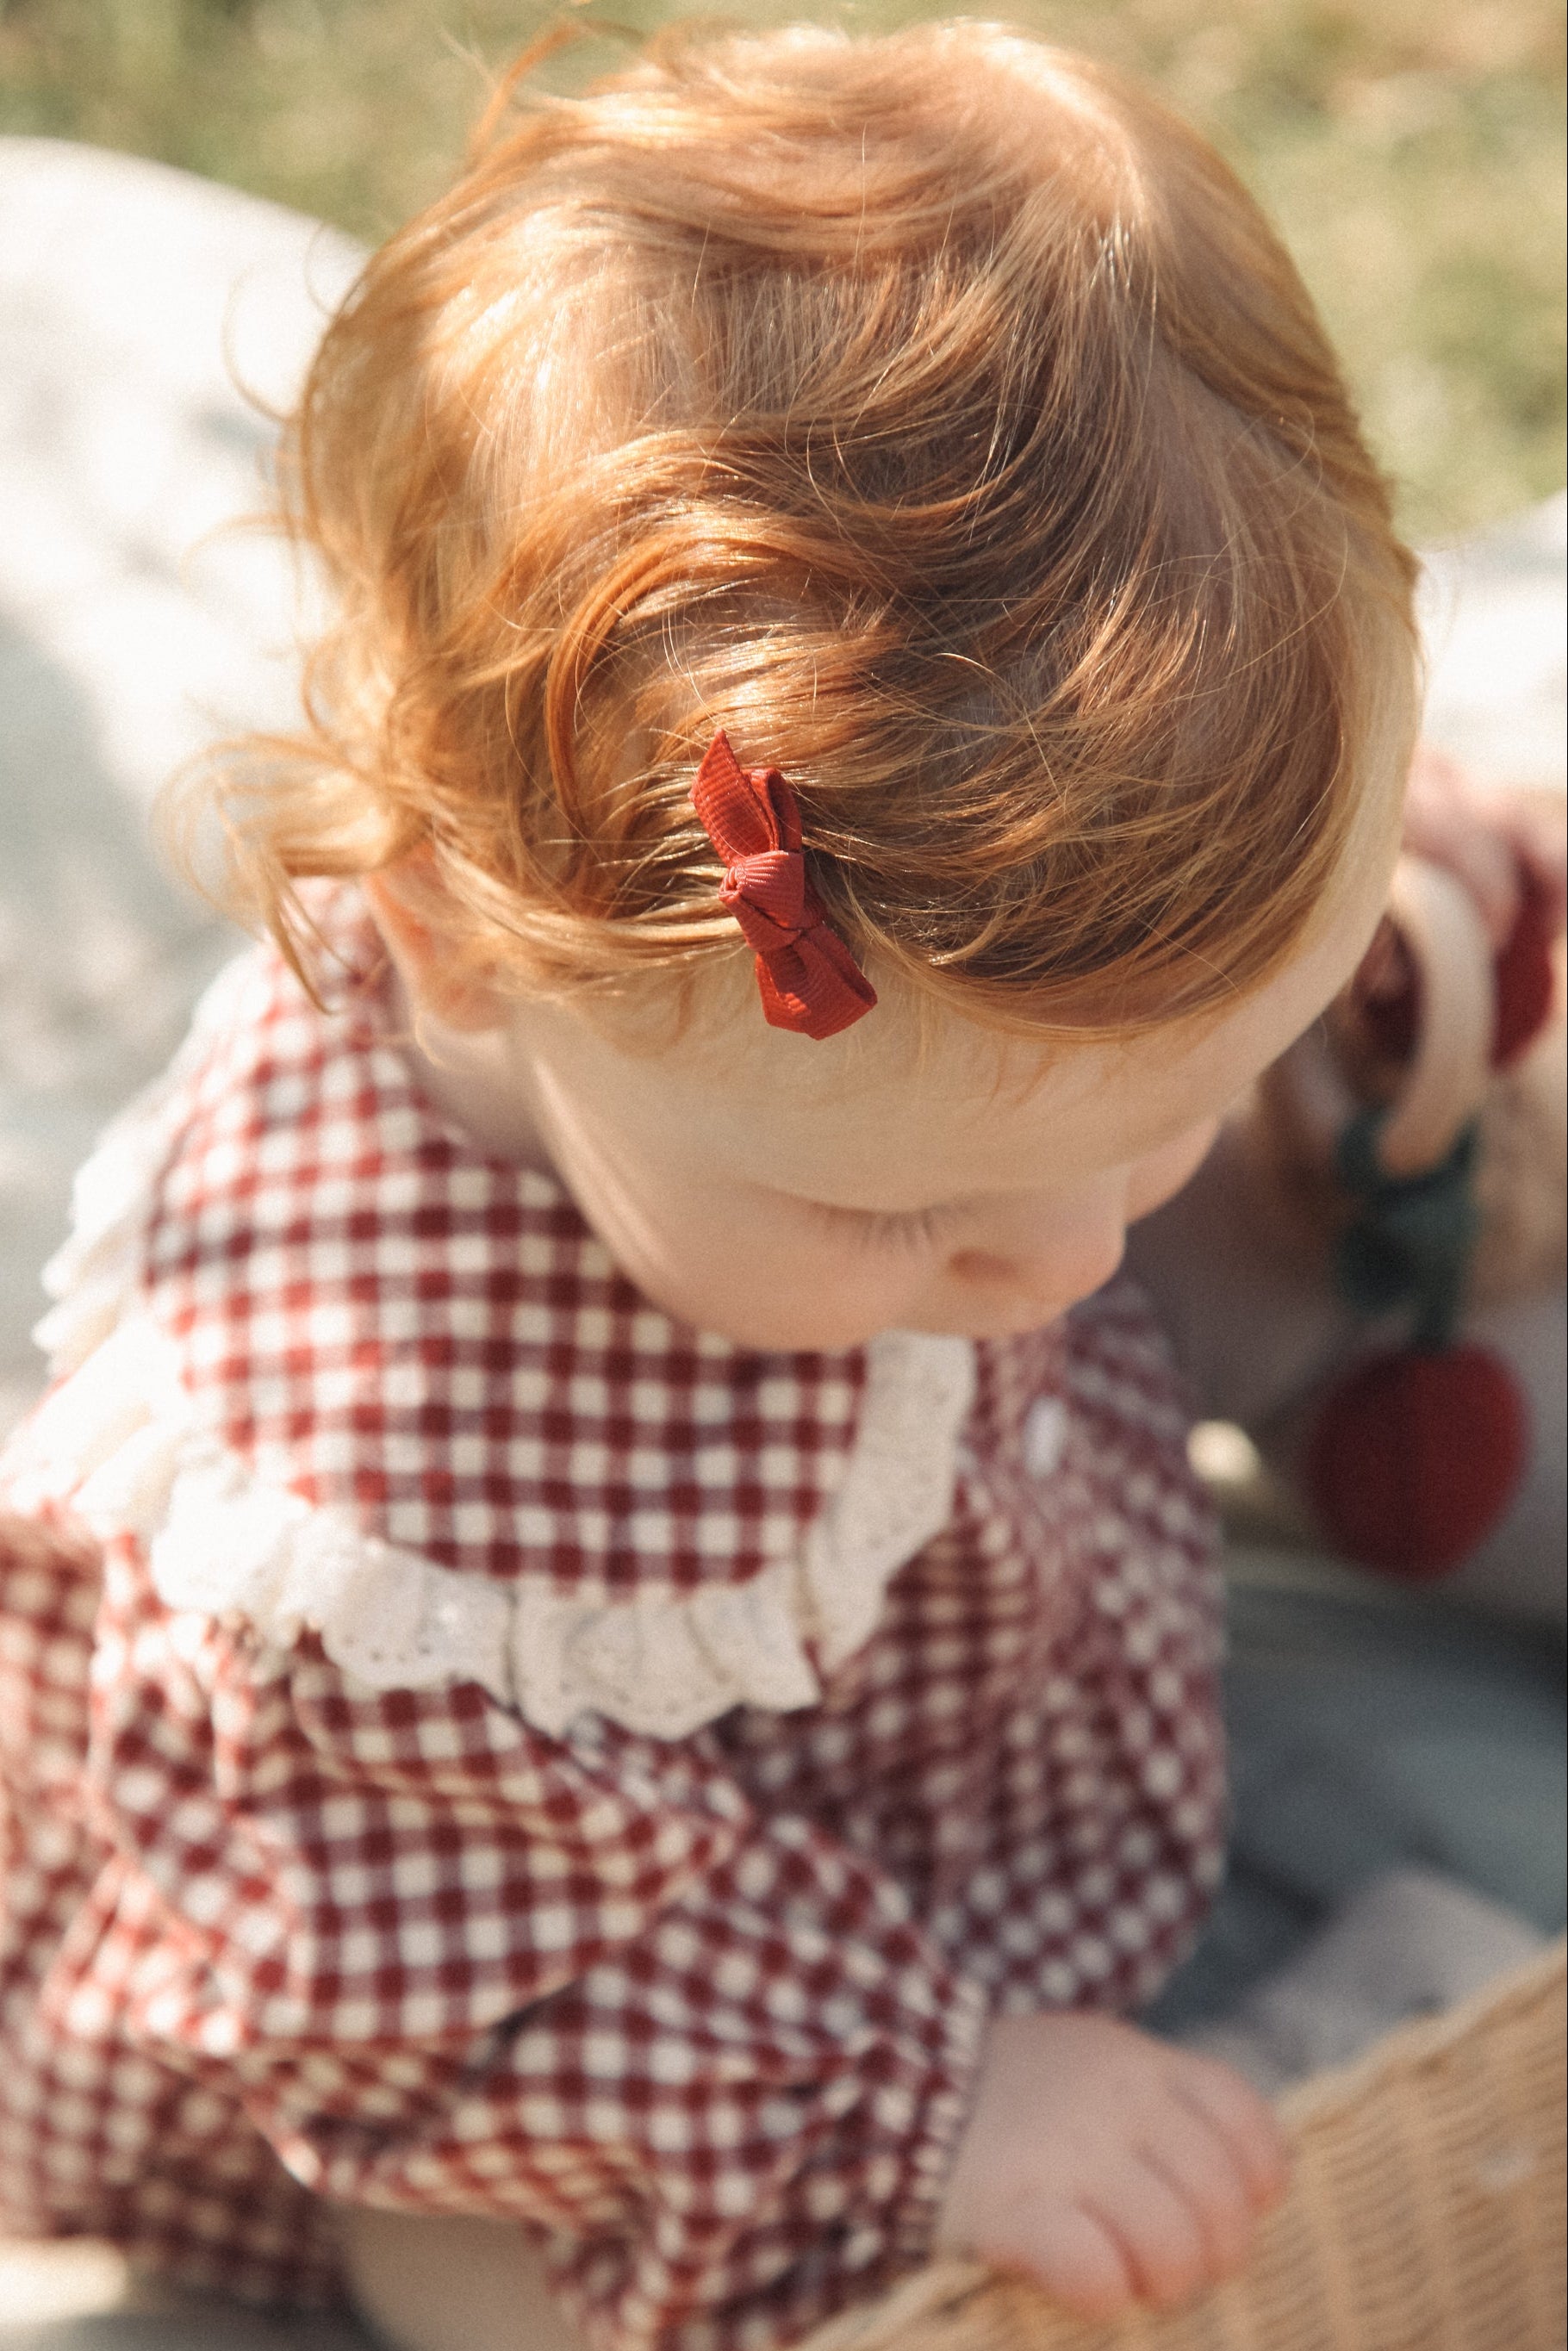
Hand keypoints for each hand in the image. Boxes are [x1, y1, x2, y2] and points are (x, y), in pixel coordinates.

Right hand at [934, 2010, 1289, 2321]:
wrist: (900, 2080)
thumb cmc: (1013, 2088)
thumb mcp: (1092, 2057)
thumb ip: (1157, 2099)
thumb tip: (1241, 2181)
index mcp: (1140, 2064)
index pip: (1244, 2118)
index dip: (1257, 2179)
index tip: (1238, 2207)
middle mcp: (1118, 2104)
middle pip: (1219, 2197)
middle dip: (1217, 2252)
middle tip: (1183, 2267)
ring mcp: (1068, 2156)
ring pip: (1171, 2242)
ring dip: (1165, 2279)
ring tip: (1138, 2282)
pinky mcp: (1015, 2211)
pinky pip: (1090, 2270)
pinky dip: (1104, 2292)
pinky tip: (1092, 2288)